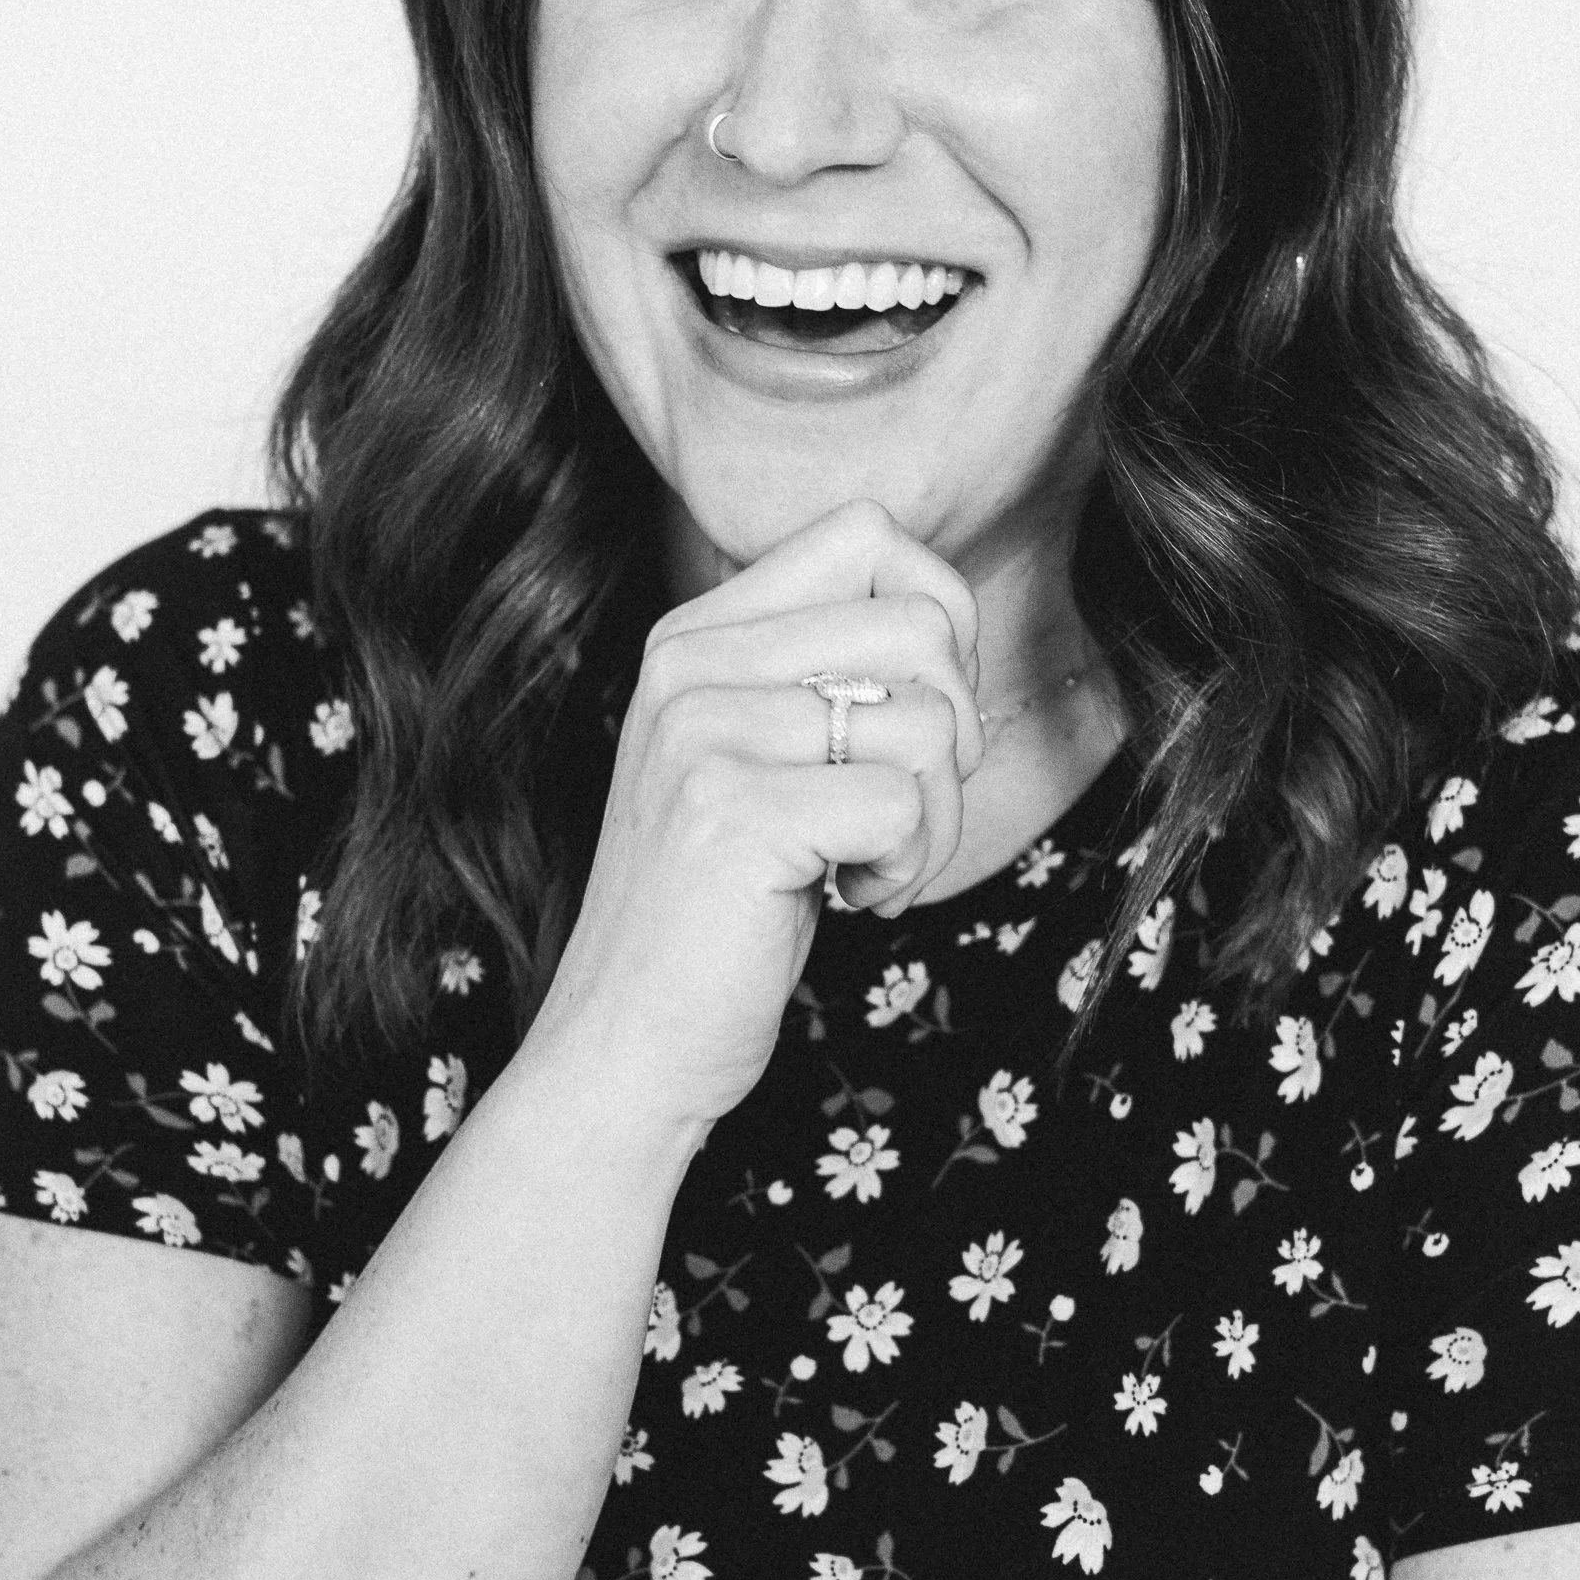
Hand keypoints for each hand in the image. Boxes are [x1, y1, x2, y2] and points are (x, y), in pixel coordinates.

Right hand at [528, 499, 983, 1139]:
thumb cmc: (725, 912)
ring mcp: (704, 734)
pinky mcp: (734, 813)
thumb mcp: (759, 760)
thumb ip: (821, 672)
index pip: (870, 533)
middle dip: (952, 737)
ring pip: (931, 721)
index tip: (900, 722)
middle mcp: (690, 664)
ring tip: (862, 868)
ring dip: (934, 820)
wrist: (627, 1046)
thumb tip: (948, 615)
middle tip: (890, 814)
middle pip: (923, 625)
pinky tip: (848, 900)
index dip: (935, 623)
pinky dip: (908, 868)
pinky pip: (908, 803)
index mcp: (696, 635)